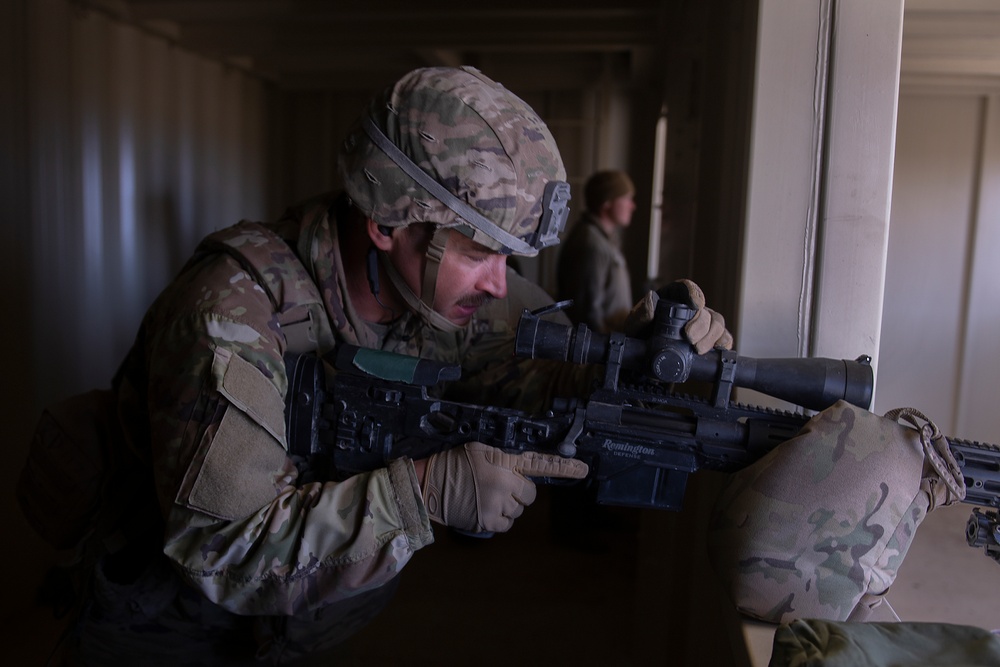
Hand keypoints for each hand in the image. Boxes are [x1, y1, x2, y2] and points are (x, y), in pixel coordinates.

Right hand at [421, 442, 588, 534]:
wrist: (428, 484)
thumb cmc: (454, 464)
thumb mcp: (481, 450)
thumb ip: (505, 458)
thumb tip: (522, 469)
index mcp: (503, 461)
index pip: (539, 463)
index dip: (564, 467)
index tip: (582, 469)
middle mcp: (503, 482)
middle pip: (529, 494)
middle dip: (518, 492)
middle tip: (498, 486)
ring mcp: (496, 503)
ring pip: (517, 510)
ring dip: (507, 506)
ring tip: (485, 496)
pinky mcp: (487, 521)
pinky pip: (506, 524)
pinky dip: (498, 519)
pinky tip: (484, 509)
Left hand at [624, 279, 732, 354]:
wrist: (642, 356)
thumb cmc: (639, 335)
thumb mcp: (634, 324)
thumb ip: (640, 314)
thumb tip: (651, 299)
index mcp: (673, 297)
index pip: (686, 288)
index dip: (694, 294)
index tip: (696, 304)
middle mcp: (691, 308)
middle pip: (705, 310)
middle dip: (701, 324)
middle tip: (689, 338)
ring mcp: (702, 324)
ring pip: (717, 323)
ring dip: (711, 336)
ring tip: (697, 349)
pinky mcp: (708, 339)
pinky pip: (723, 338)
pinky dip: (724, 343)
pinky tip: (717, 349)